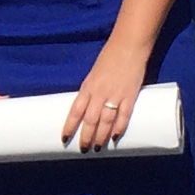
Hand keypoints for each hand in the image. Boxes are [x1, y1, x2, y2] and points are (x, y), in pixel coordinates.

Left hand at [63, 37, 151, 153]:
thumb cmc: (110, 57)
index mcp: (88, 87)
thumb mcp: (94, 73)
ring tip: (98, 147)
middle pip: (90, 120)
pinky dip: (119, 127)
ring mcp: (115, 95)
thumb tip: (88, 107)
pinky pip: (124, 115)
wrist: (129, 46)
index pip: (75, 111)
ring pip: (106, 121)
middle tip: (83, 149)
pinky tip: (115, 137)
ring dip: (101, 136)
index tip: (64, 138)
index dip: (69, 126)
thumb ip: (91, 90)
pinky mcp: (130, 95)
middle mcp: (99, 93)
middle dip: (86, 136)